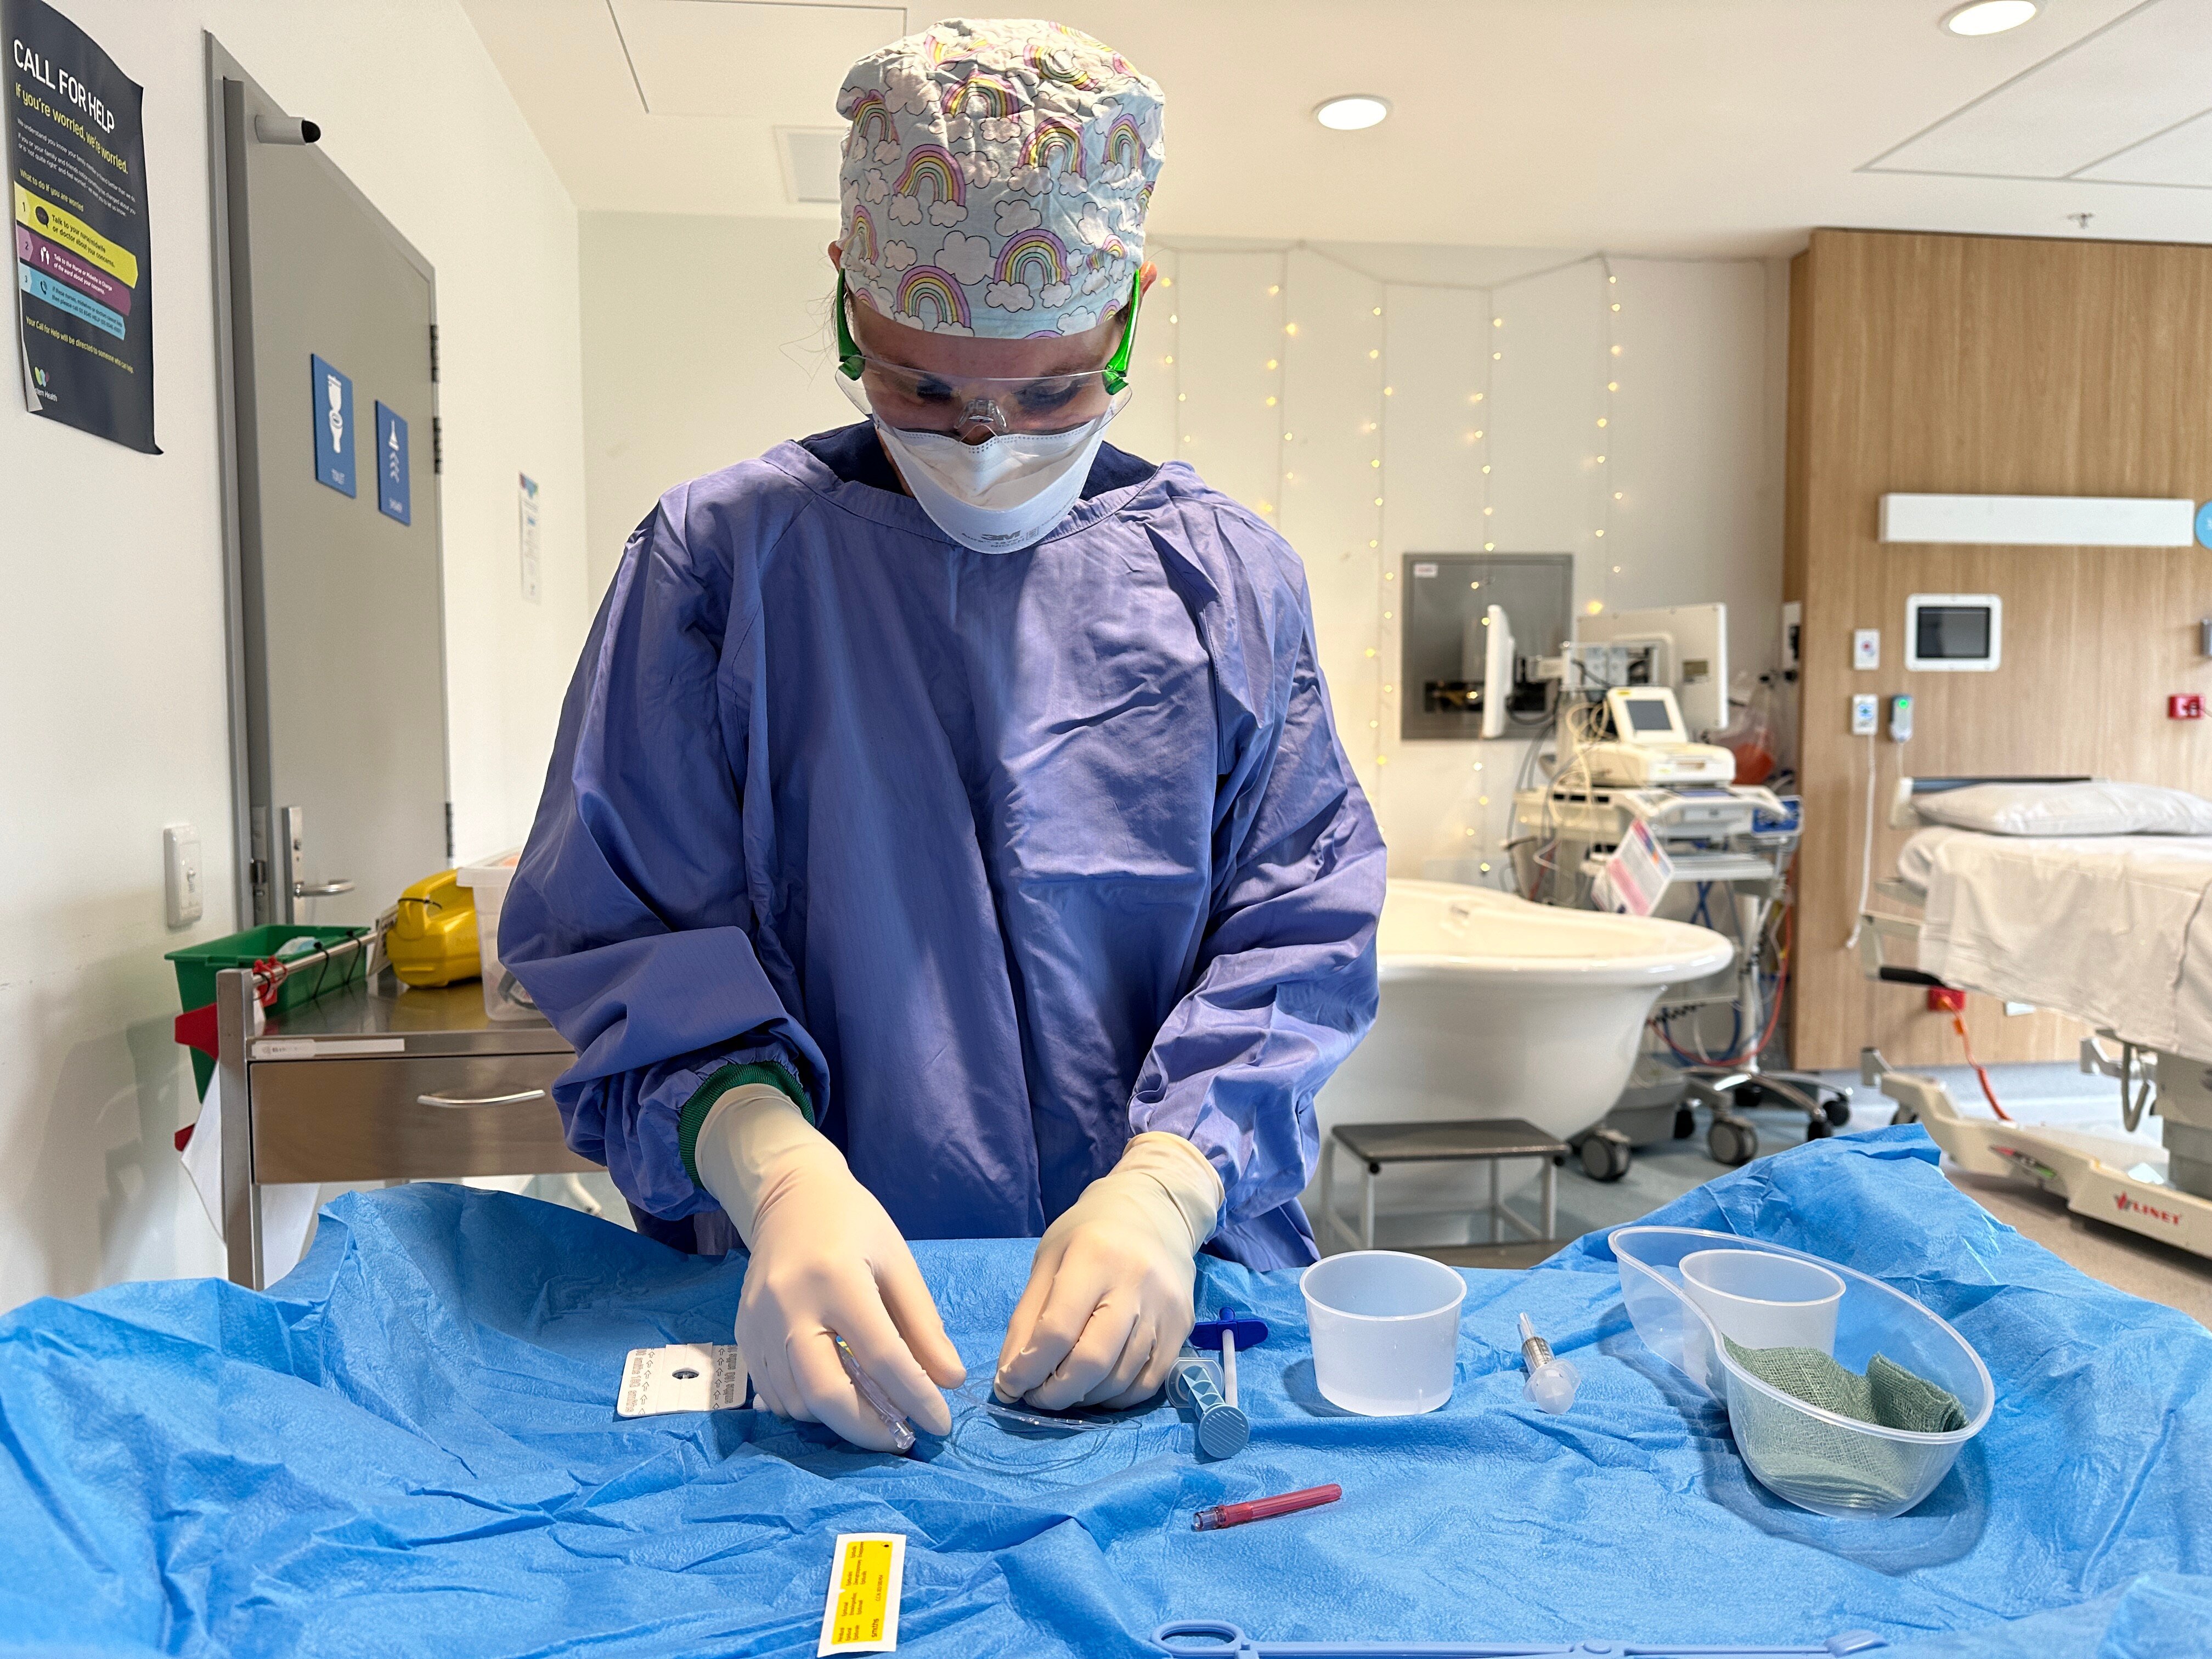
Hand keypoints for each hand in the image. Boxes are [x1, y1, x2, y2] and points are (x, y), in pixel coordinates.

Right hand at [696, 1086, 964, 1449]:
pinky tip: (836, 1396)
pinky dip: (808, 1408)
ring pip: (798, 1402)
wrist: (789, 1196)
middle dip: (869, 1429)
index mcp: (837, 1279)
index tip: (940, 1425)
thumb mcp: (898, 1263)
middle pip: (827, 1393)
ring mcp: (759, 1324)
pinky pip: (773, 1394)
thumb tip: (949, 1380)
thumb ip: (923, 1324)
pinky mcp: (743, 1334)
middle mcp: (790, 1306)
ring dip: (838, 1421)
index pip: (882, 1356)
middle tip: (902, 1438)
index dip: (916, 1397)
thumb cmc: (853, 1224)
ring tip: (873, 1415)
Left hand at [994, 1133, 1222, 1411]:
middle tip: (1036, 1396)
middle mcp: (1135, 1282)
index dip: (1027, 1368)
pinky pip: (1147, 1383)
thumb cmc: (1090, 1235)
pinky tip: (1097, 1386)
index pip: (1056, 1330)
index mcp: (1093, 1256)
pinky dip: (1115, 1396)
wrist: (1156, 1212)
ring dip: (1083, 1398)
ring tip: (1063, 1388)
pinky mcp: (1183, 1327)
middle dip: (1055, 1393)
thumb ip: (1027, 1320)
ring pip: (1120, 1378)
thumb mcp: (1048, 1261)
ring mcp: (1164, 1307)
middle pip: (1092, 1361)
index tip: (1009, 1385)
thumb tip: (1009, 1382)